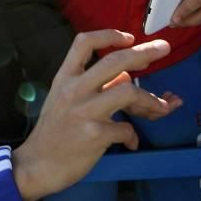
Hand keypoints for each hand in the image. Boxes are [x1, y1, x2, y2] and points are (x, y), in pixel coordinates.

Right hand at [11, 30, 180, 200]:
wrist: (36, 164)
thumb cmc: (53, 131)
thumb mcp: (65, 100)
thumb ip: (94, 86)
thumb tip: (126, 76)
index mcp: (65, 77)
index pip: (84, 43)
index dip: (109, 35)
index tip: (129, 37)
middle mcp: (75, 89)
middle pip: (115, 61)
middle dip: (144, 52)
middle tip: (164, 48)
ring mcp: (85, 111)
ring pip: (129, 91)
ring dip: (151, 100)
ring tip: (162, 108)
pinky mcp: (95, 135)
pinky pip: (126, 129)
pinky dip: (133, 136)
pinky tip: (131, 142)